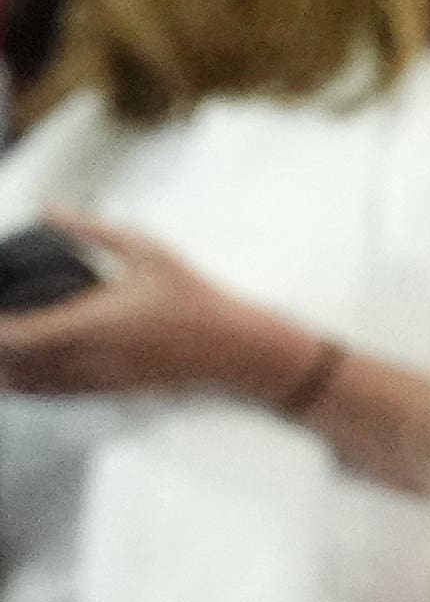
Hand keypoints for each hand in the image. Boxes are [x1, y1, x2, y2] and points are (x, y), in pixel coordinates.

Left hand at [0, 221, 304, 404]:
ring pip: (32, 386)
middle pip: (15, 366)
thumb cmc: (192, 295)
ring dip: (6, 373)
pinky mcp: (110, 389)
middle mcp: (90, 357)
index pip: (18, 335)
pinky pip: (56, 394)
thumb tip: (48, 207)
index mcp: (92, 323)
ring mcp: (99, 379)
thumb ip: (89, 228)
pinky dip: (29, 386)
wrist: (234, 347)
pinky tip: (16, 376)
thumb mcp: (146, 250)